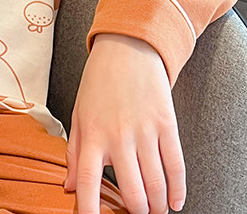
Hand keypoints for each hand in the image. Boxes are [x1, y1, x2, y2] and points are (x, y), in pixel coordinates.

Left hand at [64, 34, 185, 213]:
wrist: (127, 49)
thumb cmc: (99, 82)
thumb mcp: (79, 113)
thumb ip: (75, 151)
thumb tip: (69, 186)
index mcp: (92, 134)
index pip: (88, 181)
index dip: (90, 209)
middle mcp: (118, 136)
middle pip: (131, 192)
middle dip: (136, 212)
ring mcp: (144, 131)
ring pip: (156, 184)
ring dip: (157, 205)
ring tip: (154, 210)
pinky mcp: (167, 125)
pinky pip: (176, 166)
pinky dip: (178, 190)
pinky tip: (175, 201)